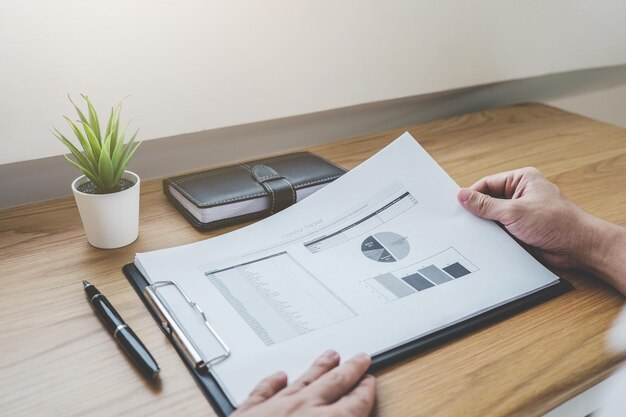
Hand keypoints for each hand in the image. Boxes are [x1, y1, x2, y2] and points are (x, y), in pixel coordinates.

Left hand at [231, 350, 375, 416]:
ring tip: (330, 356)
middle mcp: (303, 410)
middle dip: (350, 370)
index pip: (354, 405)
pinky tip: (279, 375)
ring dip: (319, 367)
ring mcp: (275, 407)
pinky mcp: (248, 412)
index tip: (370, 381)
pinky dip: (273, 381)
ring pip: (303, 380)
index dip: (364, 392)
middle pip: (333, 384)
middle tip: (360, 358)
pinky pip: (264, 390)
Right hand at [456, 167, 595, 268]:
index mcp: (522, 180)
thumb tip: (463, 196)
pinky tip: (485, 240)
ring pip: (494, 216)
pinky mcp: (522, 228)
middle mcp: (521, 193)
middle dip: (478, 210)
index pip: (488, 183)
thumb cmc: (556, 222)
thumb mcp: (514, 211)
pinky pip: (501, 229)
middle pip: (489, 199)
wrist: (578, 247)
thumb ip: (486, 205)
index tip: (457, 205)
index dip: (472, 194)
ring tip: (473, 231)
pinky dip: (493, 235)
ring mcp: (522, 211)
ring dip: (486, 224)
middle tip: (461, 220)